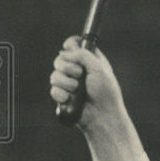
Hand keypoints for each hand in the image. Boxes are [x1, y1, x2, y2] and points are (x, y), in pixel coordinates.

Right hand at [50, 36, 144, 160]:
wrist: (102, 115)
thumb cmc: (106, 93)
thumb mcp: (99, 68)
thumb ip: (82, 55)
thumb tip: (65, 52)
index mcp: (90, 61)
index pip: (74, 45)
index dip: (70, 44)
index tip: (69, 47)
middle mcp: (79, 70)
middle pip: (60, 58)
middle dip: (68, 66)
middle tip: (80, 74)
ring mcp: (70, 83)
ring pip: (55, 74)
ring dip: (66, 82)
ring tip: (77, 89)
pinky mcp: (64, 96)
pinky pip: (53, 89)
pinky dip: (61, 93)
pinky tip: (70, 99)